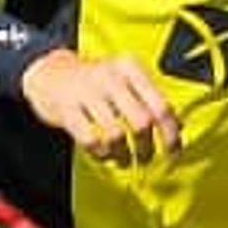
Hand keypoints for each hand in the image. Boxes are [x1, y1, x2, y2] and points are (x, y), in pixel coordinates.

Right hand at [20, 51, 180, 165]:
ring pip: (116, 135)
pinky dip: (100, 153)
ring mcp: (86, 91)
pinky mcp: (66, 108)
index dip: (170, 135)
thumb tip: (179, 128)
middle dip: (147, 148)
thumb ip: (150, 100)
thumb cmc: (95, 83)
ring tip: (122, 158)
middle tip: (145, 158)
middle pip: (141, 122)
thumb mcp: (125, 81)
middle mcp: (110, 77)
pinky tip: (102, 153)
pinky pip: (90, 140)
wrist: (48, 72)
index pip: (161, 106)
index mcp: (130, 69)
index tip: (173, 152)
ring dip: (123, 154)